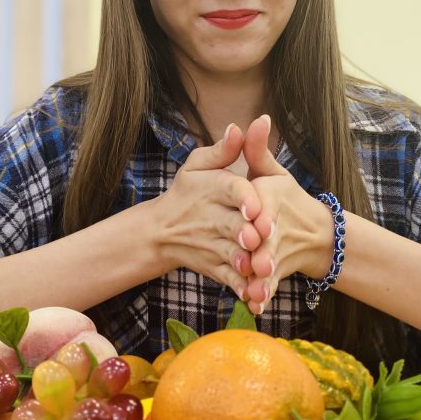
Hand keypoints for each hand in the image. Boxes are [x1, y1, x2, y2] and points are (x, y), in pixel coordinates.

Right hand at [153, 124, 265, 300]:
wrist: (161, 232)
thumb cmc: (187, 193)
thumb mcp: (197, 166)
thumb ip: (223, 149)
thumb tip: (241, 126)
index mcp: (214, 188)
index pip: (230, 188)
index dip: (243, 196)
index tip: (255, 204)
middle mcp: (212, 217)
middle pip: (231, 224)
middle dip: (244, 231)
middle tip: (259, 236)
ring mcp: (212, 245)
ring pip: (230, 254)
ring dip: (243, 261)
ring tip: (256, 266)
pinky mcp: (214, 267)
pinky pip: (228, 278)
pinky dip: (240, 287)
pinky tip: (254, 294)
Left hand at [241, 115, 333, 313]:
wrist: (315, 235)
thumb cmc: (284, 199)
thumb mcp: (272, 173)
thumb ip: (257, 149)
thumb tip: (257, 118)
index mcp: (274, 200)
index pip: (269, 205)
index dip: (264, 214)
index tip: (261, 223)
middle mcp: (278, 227)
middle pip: (271, 239)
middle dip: (266, 251)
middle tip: (259, 263)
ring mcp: (279, 252)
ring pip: (272, 266)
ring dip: (264, 279)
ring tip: (255, 289)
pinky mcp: (277, 273)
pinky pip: (270, 286)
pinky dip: (263, 297)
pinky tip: (254, 306)